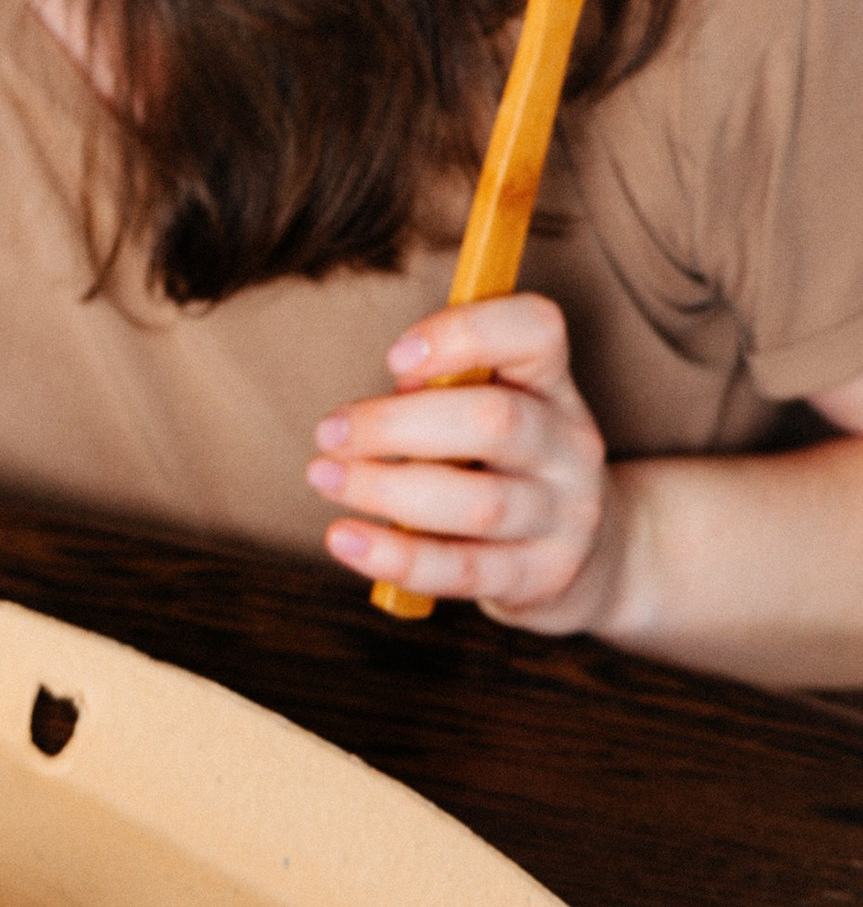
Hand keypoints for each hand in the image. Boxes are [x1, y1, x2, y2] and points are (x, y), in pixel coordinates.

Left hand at [308, 293, 631, 632]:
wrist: (581, 553)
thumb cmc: (502, 466)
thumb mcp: (488, 415)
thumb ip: (438, 399)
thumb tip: (370, 415)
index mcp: (552, 385)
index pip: (537, 330)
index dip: (465, 333)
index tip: (394, 358)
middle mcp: (569, 445)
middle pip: (495, 421)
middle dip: (396, 425)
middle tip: (329, 433)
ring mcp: (563, 515)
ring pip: (478, 502)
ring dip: (386, 489)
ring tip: (324, 478)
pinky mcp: (540, 576)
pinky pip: (461, 568)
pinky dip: (395, 556)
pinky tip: (344, 538)